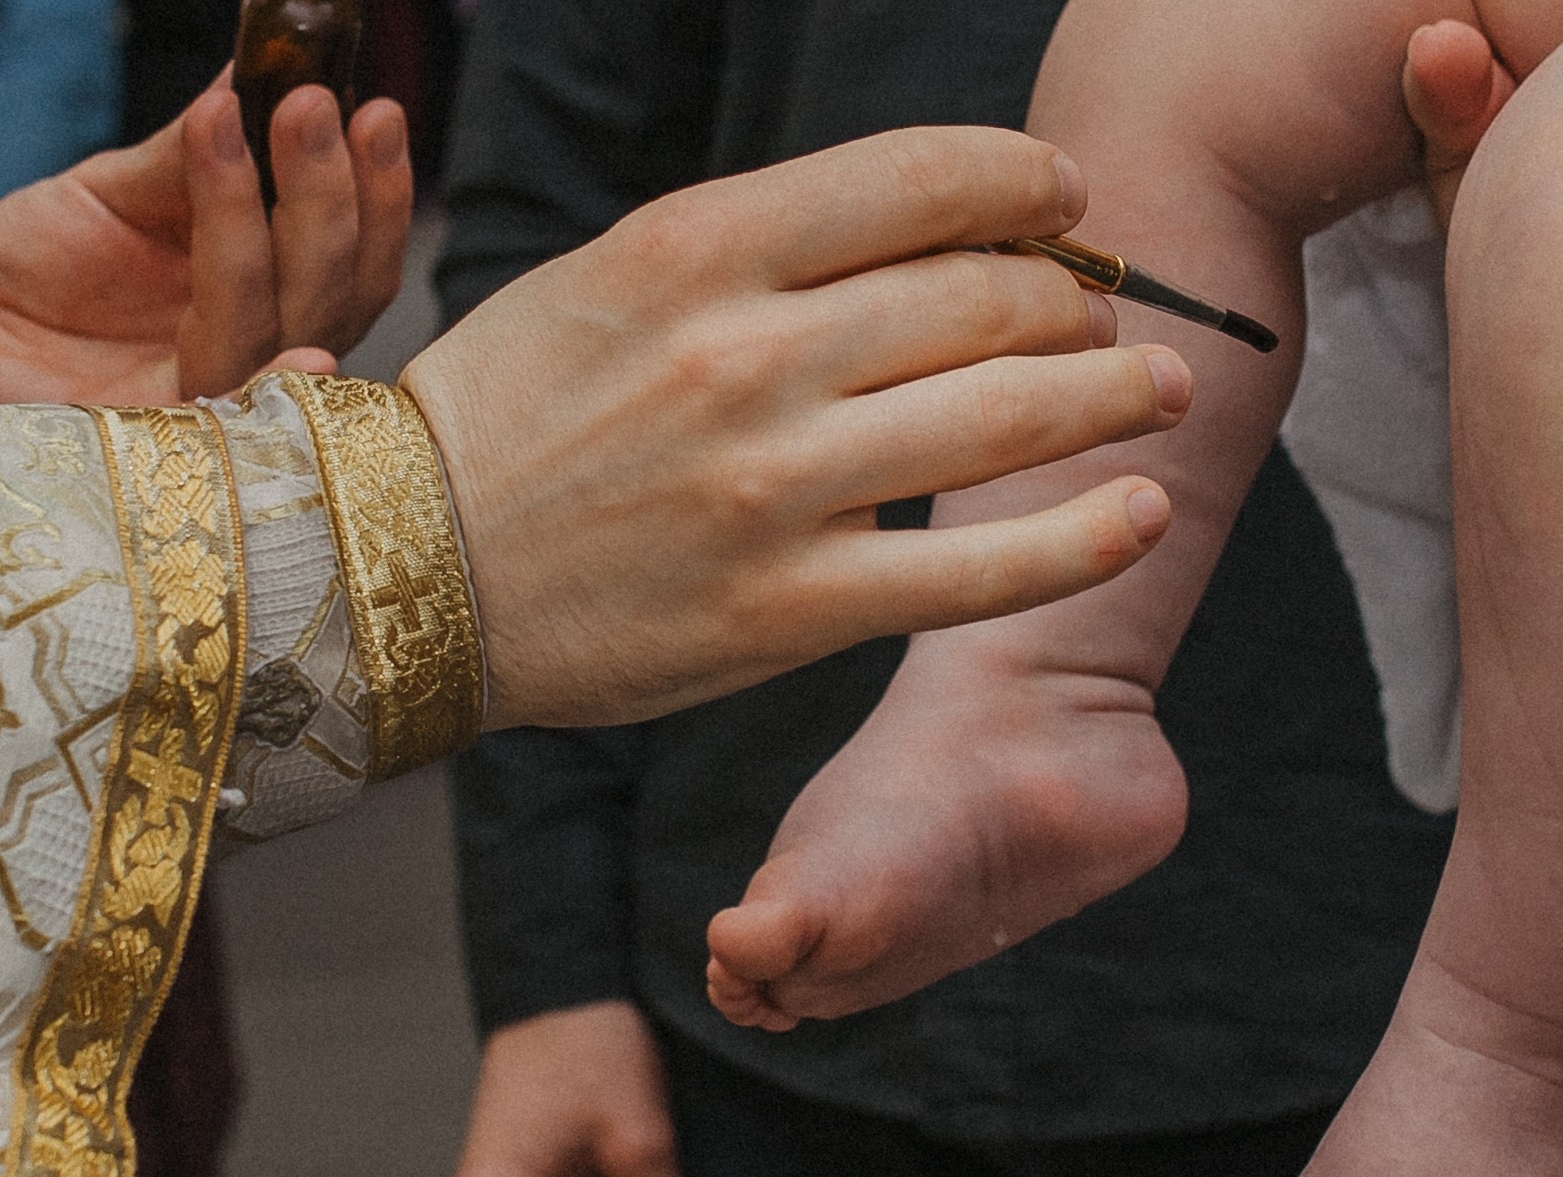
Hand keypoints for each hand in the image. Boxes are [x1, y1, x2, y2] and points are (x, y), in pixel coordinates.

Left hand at [0, 83, 410, 404]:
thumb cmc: (26, 271)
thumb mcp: (115, 190)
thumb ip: (193, 153)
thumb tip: (261, 72)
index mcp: (261, 297)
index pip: (352, 261)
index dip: (376, 193)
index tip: (371, 108)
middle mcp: (252, 355)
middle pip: (333, 294)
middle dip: (329, 195)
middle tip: (310, 102)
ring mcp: (208, 403)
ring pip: (281, 327)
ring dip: (272, 221)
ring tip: (237, 120)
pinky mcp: (156, 442)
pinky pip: (224, 397)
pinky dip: (258, 341)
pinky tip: (293, 334)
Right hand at [400, 126, 1192, 730]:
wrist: (398, 573)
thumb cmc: (510, 416)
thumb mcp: (610, 278)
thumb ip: (760, 250)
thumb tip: (928, 235)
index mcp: (694, 250)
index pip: (920, 180)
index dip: (1029, 180)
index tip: (1070, 199)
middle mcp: (744, 356)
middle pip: (981, 296)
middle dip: (1075, 298)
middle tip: (1107, 317)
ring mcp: (773, 488)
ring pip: (1002, 418)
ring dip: (1113, 395)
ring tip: (1163, 389)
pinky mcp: (789, 610)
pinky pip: (973, 575)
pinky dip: (1080, 540)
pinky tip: (1143, 511)